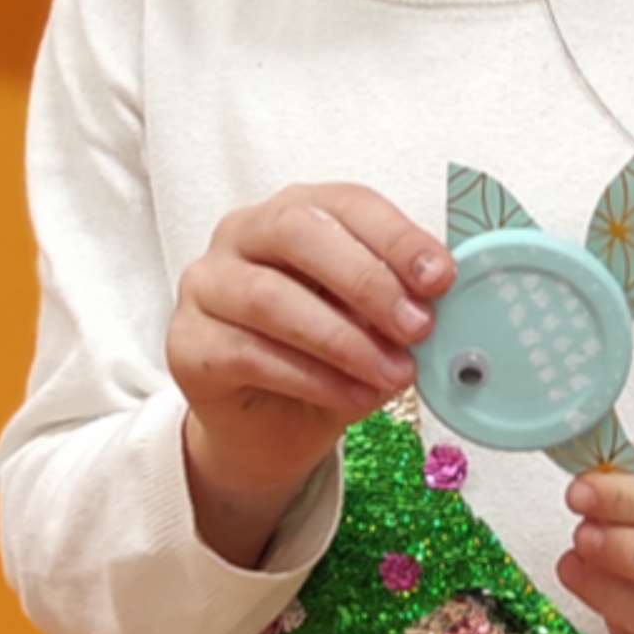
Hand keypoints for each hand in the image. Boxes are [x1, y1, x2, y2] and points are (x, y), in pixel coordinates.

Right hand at [169, 185, 451, 565]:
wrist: (269, 430)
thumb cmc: (326, 359)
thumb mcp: (373, 324)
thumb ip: (400, 300)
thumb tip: (447, 297)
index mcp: (294, 211)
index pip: (345, 203)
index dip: (396, 236)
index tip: (442, 277)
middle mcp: (241, 235)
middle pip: (297, 231)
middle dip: (366, 278)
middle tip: (418, 326)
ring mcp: (205, 286)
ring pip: (270, 297)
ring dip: (343, 338)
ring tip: (395, 373)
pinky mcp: (186, 345)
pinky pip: (249, 353)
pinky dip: (312, 377)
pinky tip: (355, 396)